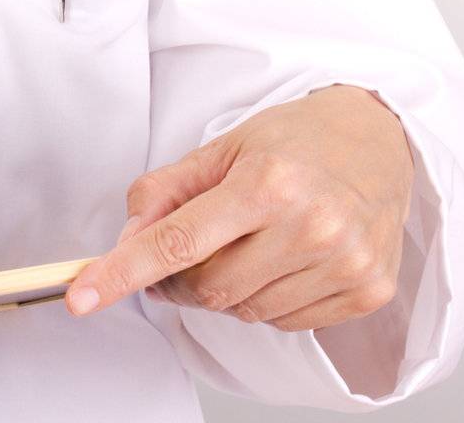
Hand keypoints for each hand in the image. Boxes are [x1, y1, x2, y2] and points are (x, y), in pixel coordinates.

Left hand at [64, 84, 414, 332]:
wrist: (379, 141)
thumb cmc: (295, 140)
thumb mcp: (223, 147)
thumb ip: (168, 191)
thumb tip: (127, 239)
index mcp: (267, 183)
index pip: (178, 241)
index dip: (123, 271)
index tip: (84, 296)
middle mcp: (309, 226)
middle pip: (208, 287)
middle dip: (179, 278)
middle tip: (185, 248)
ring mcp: (343, 264)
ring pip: (245, 311)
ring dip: (226, 288)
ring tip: (247, 241)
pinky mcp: (367, 292)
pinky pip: (287, 322)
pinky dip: (266, 299)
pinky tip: (281, 259)